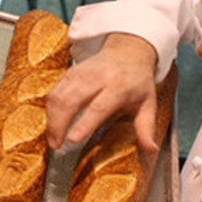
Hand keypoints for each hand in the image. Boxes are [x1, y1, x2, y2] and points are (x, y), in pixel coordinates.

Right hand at [45, 33, 159, 150]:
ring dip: (51, 118)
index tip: (73, 140)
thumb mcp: (148, 104)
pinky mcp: (71, 72)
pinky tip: (51, 122)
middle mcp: (97, 78)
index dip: (84, 123)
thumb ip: (146, 128)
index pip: (98, 107)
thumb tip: (151, 150)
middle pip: (71, 100)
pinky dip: (50, 108)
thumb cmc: (138, 81)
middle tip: (56, 145)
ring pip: (59, 94)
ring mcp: (81, 73)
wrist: (129, 51)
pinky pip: (55, 90)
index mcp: (119, 87)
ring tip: (52, 138)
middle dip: (59, 123)